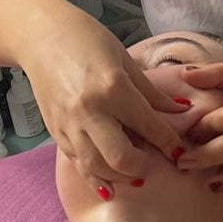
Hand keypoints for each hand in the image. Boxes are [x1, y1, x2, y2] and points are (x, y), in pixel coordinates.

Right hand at [18, 3, 189, 199]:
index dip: (169, 143)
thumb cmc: (87, 40)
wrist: (41, 37)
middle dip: (143, 167)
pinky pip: (77, 163)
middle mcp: (90, 111)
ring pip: (96, 167)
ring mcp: (69, 124)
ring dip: (120, 177)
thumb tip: (181, 111)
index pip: (149, 126)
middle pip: (121, 158)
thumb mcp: (125, 60)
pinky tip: (109, 185)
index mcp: (113, 88)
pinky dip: (94, 177)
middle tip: (155, 163)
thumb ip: (151, 92)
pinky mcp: (55, 131)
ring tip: (135, 174)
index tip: (180, 152)